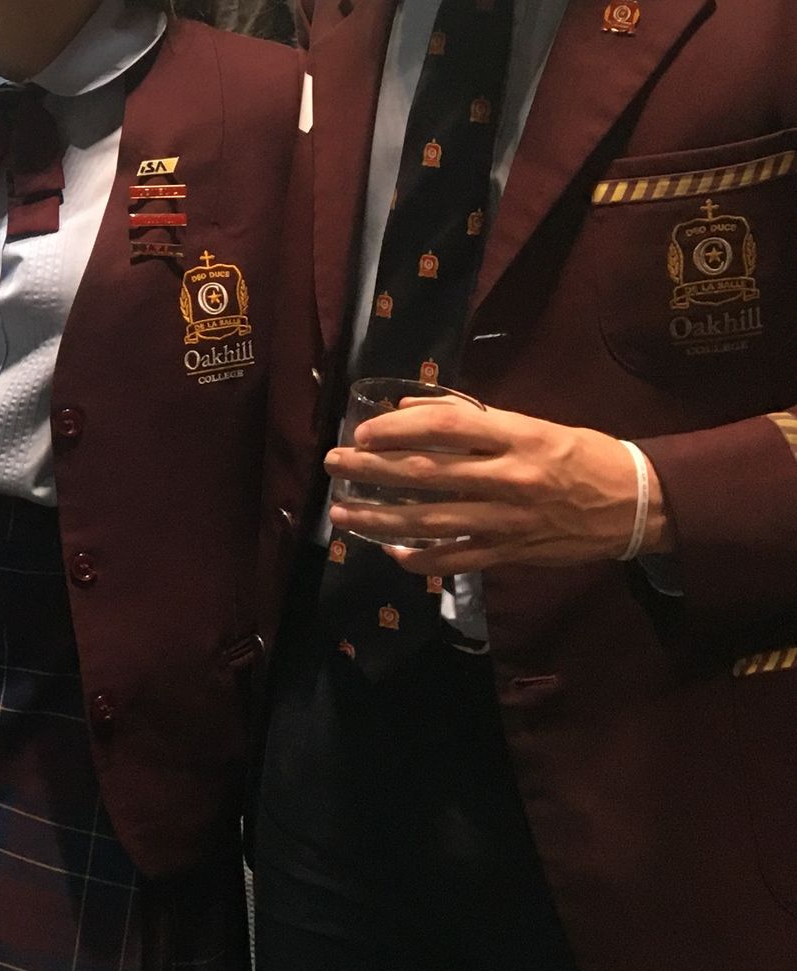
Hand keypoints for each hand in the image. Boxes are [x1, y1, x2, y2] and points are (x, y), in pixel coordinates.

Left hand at [325, 402, 667, 574]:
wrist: (636, 502)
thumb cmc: (579, 454)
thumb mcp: (531, 424)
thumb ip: (472, 420)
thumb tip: (408, 410)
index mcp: (515, 437)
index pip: (445, 427)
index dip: (398, 428)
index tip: (363, 432)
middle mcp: (509, 478)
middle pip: (426, 474)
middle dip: (371, 470)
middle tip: (334, 465)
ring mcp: (509, 520)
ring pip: (432, 522)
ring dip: (380, 519)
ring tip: (341, 514)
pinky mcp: (513, 553)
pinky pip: (459, 560)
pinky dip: (422, 560)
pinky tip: (392, 554)